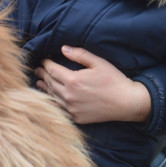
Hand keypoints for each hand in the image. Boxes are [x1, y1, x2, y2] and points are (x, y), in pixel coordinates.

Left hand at [34, 46, 149, 123]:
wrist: (127, 103)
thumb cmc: (114, 80)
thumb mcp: (99, 62)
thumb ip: (80, 54)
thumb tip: (63, 49)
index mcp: (73, 80)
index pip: (52, 70)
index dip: (46, 64)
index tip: (44, 60)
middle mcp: (69, 95)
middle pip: (50, 83)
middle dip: (43, 74)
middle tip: (38, 70)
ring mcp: (72, 108)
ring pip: (52, 96)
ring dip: (45, 88)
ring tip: (40, 82)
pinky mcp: (77, 117)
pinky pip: (60, 108)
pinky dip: (53, 101)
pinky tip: (51, 97)